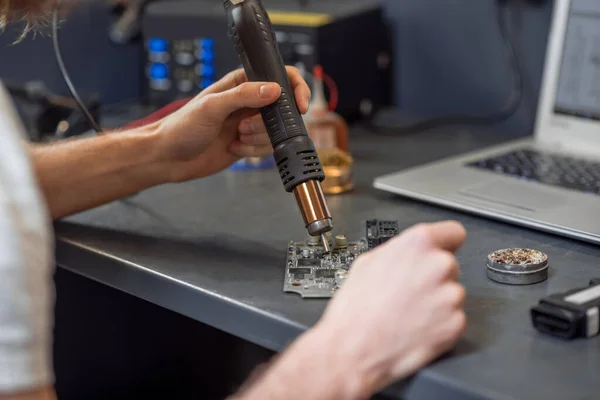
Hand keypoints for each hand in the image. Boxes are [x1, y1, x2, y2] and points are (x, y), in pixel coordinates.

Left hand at [153, 67, 310, 181]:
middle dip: (266, 123)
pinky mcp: (249, 143)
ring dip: (258, 138)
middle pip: (281, 109)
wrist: (169, 157)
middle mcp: (249, 102)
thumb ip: (244, 95)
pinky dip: (253, 150)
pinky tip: (234, 147)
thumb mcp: (212, 106)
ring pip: (276, 132)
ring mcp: (250, 124)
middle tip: (243, 126)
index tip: (299, 106)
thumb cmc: (182, 126)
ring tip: (236, 137)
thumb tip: (274, 90)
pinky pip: (267, 147)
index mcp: (242, 83)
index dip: (294, 88)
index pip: (279, 76)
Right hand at [315, 221, 466, 393]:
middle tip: (409, 291)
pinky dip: (439, 324)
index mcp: (418, 244)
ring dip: (436, 302)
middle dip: (433, 277)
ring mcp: (450, 296)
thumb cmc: (356, 308)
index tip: (443, 249)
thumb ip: (398, 251)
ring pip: (450, 293)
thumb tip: (408, 253)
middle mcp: (439, 266)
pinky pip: (452, 318)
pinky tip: (415, 326)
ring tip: (408, 312)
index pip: (454, 232)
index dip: (445, 242)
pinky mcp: (455, 324)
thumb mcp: (367, 262)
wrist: (354, 348)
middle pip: (449, 265)